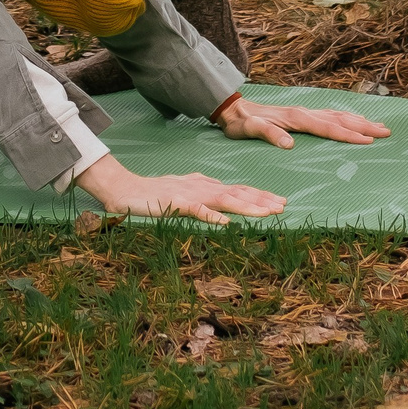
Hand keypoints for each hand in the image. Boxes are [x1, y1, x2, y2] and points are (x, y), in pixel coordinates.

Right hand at [73, 154, 283, 223]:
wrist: (124, 189)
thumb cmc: (153, 193)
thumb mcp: (183, 190)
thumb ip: (202, 192)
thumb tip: (221, 198)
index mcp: (204, 185)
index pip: (237, 189)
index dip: (259, 195)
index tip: (280, 202)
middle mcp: (201, 187)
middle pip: (237, 193)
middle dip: (262, 200)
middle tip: (284, 206)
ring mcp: (189, 195)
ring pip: (224, 200)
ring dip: (247, 207)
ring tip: (267, 213)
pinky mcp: (175, 203)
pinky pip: (196, 211)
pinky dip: (212, 216)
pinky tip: (226, 223)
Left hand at [213, 98, 390, 148]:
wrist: (232, 108)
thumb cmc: (241, 123)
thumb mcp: (250, 130)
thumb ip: (269, 134)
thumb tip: (289, 144)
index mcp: (296, 118)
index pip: (327, 128)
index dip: (348, 135)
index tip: (368, 141)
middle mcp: (304, 112)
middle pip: (339, 120)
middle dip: (363, 126)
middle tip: (386, 132)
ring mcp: (304, 112)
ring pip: (337, 116)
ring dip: (359, 121)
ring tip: (380, 126)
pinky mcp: (301, 114)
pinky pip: (330, 115)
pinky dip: (346, 118)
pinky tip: (354, 121)